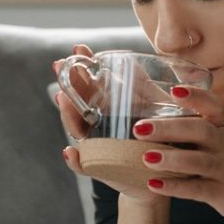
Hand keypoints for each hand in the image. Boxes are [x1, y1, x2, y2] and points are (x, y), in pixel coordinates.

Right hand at [52, 44, 160, 201]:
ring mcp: (94, 145)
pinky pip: (82, 165)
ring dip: (67, 113)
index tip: (79, 48)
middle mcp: (96, 124)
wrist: (163, 175)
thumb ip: (140, 86)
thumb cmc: (156, 137)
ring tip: (63, 98)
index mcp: (106, 108)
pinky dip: (73, 160)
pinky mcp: (99, 168)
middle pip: (77, 101)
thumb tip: (130, 60)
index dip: (82, 66)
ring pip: (76, 128)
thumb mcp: (151, 107)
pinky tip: (69, 152)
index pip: (90, 84)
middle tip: (61, 65)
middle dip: (68, 83)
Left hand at [134, 86, 223, 223]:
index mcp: (223, 129)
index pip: (213, 106)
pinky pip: (198, 189)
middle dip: (169, 128)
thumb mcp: (222, 141)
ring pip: (199, 161)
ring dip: (171, 158)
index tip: (174, 90)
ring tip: (145, 157)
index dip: (196, 96)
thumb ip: (195, 128)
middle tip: (140, 128)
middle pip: (200, 130)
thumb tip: (153, 116)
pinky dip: (175, 187)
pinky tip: (153, 184)